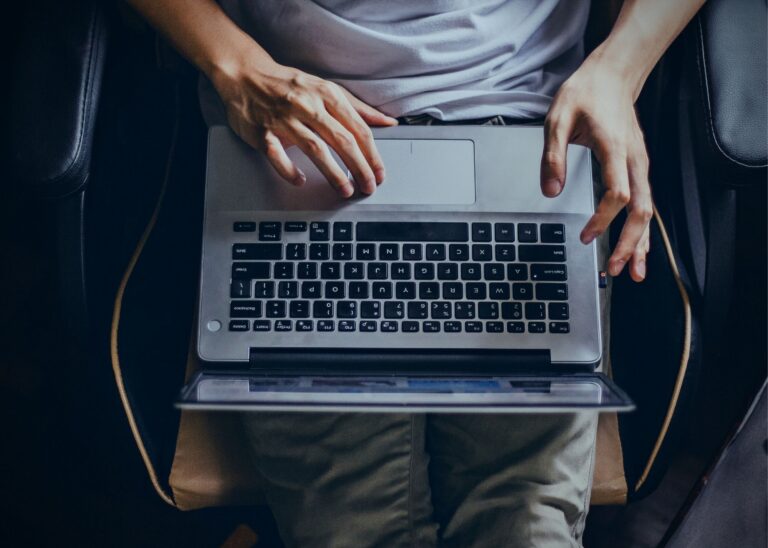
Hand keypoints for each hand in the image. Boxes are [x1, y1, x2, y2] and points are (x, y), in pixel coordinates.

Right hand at [212, 58, 396, 196]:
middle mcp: (307, 105)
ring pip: (315, 149)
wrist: (245, 74)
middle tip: (369, 186)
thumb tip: (387, 122)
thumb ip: (357, 108)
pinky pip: (277, 155)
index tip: (379, 173)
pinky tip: (300, 181)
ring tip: (345, 190)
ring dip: (334, 173)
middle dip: (360, 167)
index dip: (372, 154)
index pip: (358, 128)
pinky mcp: (262, 132)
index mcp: (326, 95)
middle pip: (342, 140)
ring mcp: (284, 119)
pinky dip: (289, 170)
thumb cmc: (290, 85)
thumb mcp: (326, 89)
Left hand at [540, 62, 651, 281]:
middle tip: (616, 268)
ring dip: (640, 242)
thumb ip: (553, 156)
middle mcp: (634, 159)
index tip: (586, 236)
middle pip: (641, 208)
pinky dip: (642, 230)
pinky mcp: (639, 167)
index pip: (616, 191)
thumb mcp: (557, 119)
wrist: (613, 75)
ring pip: (648, 210)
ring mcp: (640, 164)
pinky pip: (644, 203)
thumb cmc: (586, 93)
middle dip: (630, 242)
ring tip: (632, 272)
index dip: (603, 218)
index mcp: (614, 147)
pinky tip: (637, 248)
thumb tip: (550, 191)